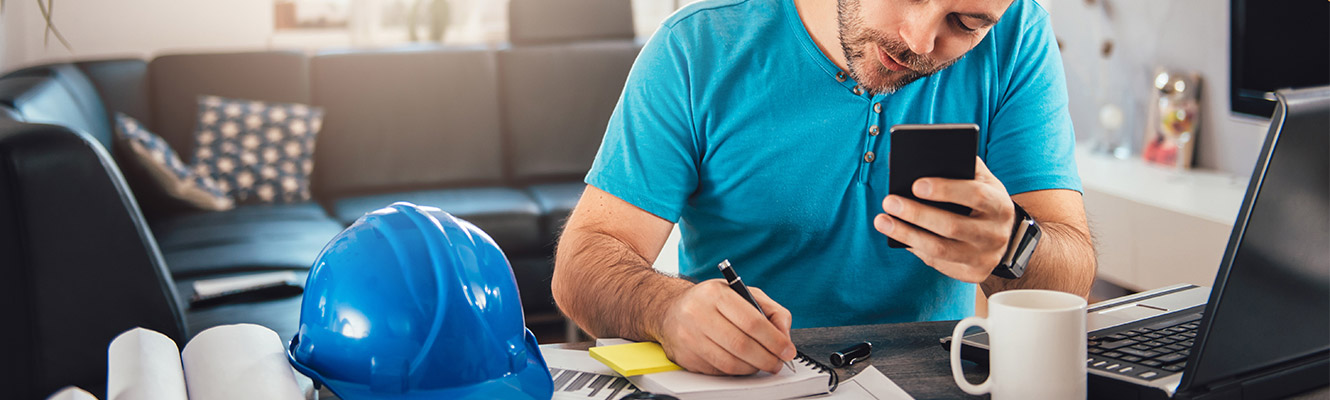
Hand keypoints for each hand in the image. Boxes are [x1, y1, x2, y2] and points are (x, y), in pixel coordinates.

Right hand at [652, 279, 795, 374]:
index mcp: (715, 294)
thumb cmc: (710, 302)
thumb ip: (770, 310)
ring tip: (762, 364)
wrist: (670, 309)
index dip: (774, 340)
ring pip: (730, 362)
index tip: (787, 350)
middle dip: (767, 358)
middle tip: (778, 362)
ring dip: (753, 368)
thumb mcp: (742, 293)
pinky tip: (742, 364)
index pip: (752, 322)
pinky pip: (718, 370)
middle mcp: (698, 313)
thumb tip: (785, 335)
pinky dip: (736, 371)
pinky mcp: (685, 357)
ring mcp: (689, 337)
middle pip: (742, 345)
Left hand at [874, 156, 1015, 282]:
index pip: (975, 195)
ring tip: (882, 221)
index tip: (915, 184)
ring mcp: (985, 257)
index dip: (945, 189)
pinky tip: (898, 236)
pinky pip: (938, 263)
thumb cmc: (983, 201)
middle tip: (889, 201)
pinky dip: (915, 248)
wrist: (1005, 235)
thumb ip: (961, 166)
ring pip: (940, 250)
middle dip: (917, 214)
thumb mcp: (982, 181)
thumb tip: (920, 156)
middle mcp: (996, 234)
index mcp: (1000, 205)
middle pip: (952, 226)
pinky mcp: (974, 274)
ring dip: (907, 234)